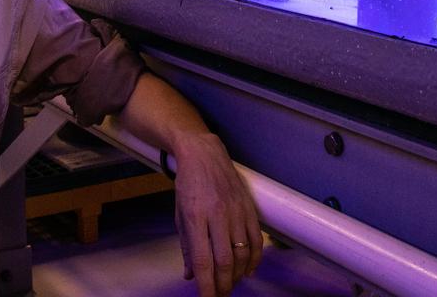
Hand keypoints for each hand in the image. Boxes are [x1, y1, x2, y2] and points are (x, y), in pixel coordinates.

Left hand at [172, 133, 261, 296]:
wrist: (203, 153)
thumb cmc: (188, 185)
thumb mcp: (179, 214)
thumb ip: (186, 246)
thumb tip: (190, 275)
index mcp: (195, 216)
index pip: (203, 260)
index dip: (206, 285)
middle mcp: (217, 214)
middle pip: (225, 261)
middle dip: (224, 285)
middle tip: (219, 294)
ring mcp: (236, 210)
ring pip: (243, 253)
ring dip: (238, 275)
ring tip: (231, 283)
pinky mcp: (249, 207)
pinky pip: (256, 239)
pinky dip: (255, 259)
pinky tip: (249, 270)